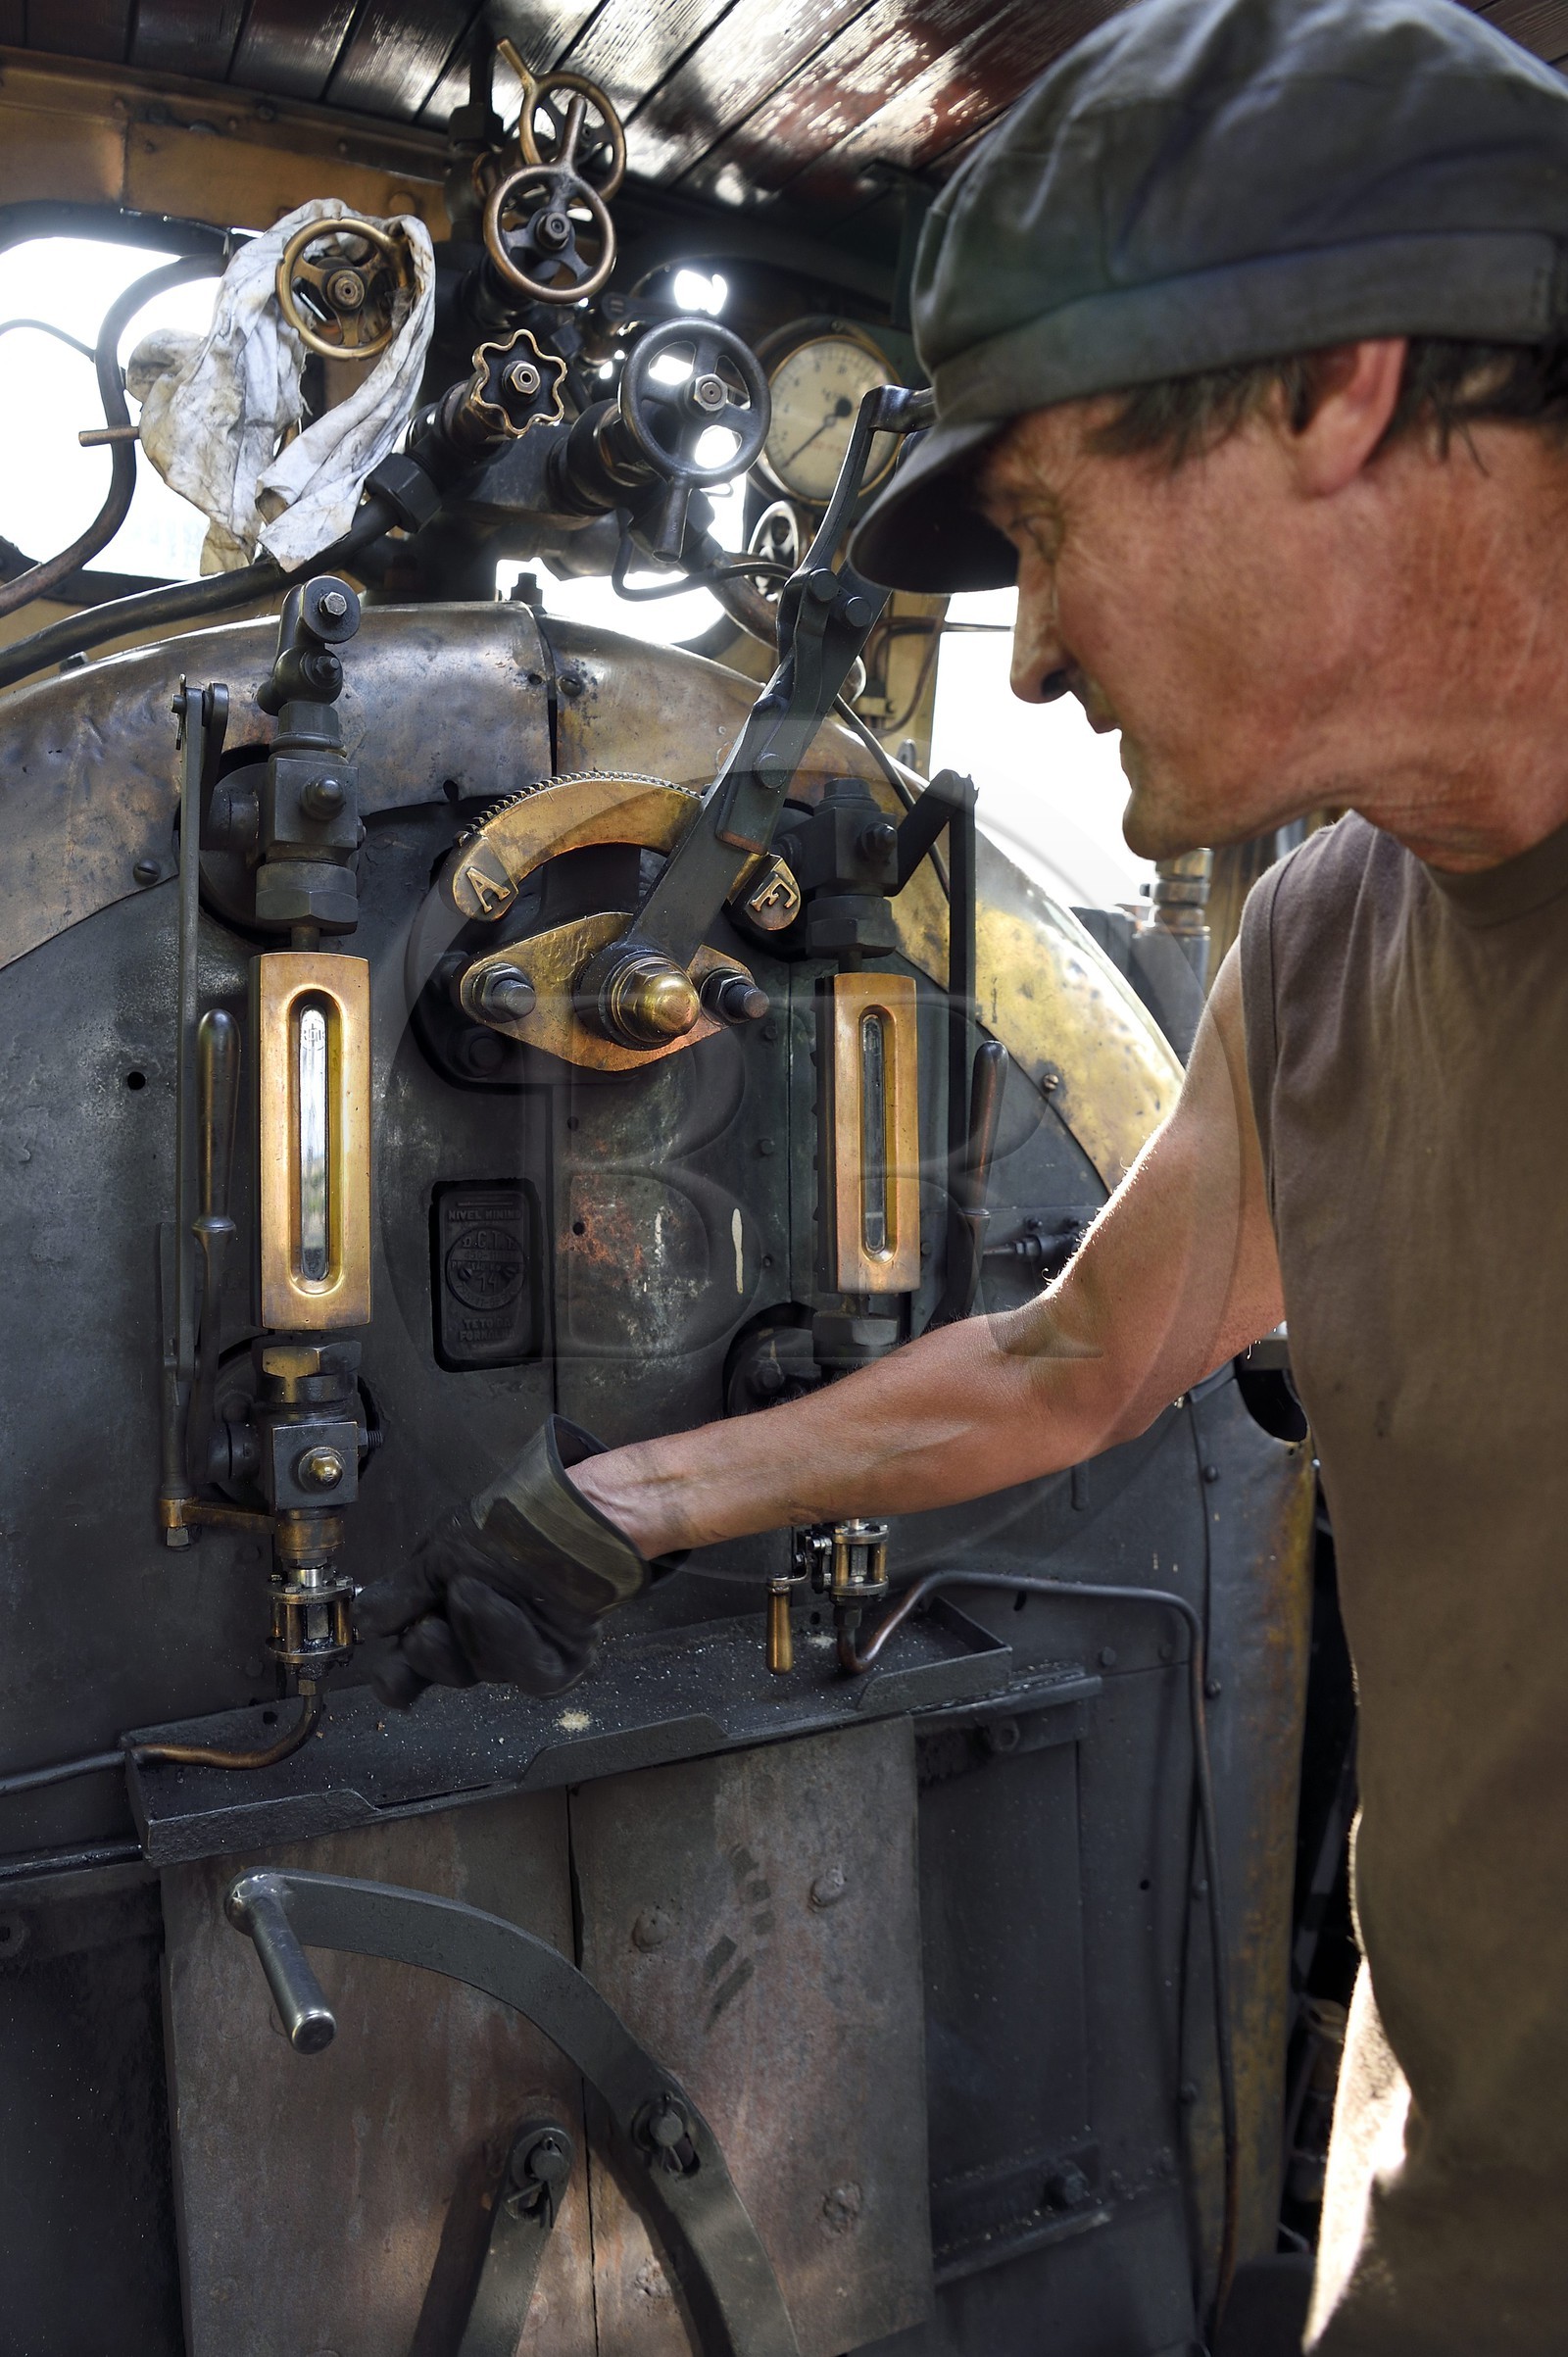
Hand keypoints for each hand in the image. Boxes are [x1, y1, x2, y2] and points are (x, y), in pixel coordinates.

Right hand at [356, 1505, 599, 1706]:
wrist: (567, 1514)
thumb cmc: (504, 1527)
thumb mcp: (441, 1553)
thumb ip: (403, 1593)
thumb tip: (363, 1623)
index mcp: (439, 1622)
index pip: (407, 1671)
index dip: (395, 1679)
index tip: (388, 1673)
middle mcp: (475, 1646)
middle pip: (442, 1674)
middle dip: (431, 1653)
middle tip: (427, 1626)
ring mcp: (516, 1655)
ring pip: (484, 1670)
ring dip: (474, 1628)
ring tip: (474, 1588)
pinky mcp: (557, 1660)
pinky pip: (528, 1672)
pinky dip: (511, 1638)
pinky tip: (507, 1608)